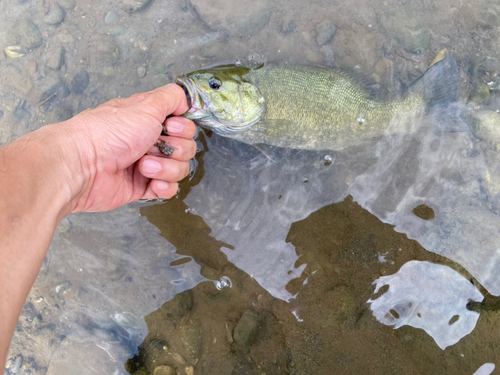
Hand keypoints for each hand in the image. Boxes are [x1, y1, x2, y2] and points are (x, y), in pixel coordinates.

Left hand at [37, 83, 195, 212]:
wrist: (82, 167)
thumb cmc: (107, 134)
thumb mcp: (145, 105)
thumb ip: (171, 97)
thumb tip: (186, 98)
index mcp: (149, 119)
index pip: (184, 124)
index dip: (183, 128)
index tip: (170, 127)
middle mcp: (149, 141)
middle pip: (186, 147)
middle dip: (174, 149)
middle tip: (151, 146)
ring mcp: (147, 165)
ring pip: (180, 169)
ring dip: (165, 168)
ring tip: (142, 166)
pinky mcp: (142, 187)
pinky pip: (169, 190)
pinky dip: (164, 186)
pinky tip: (150, 182)